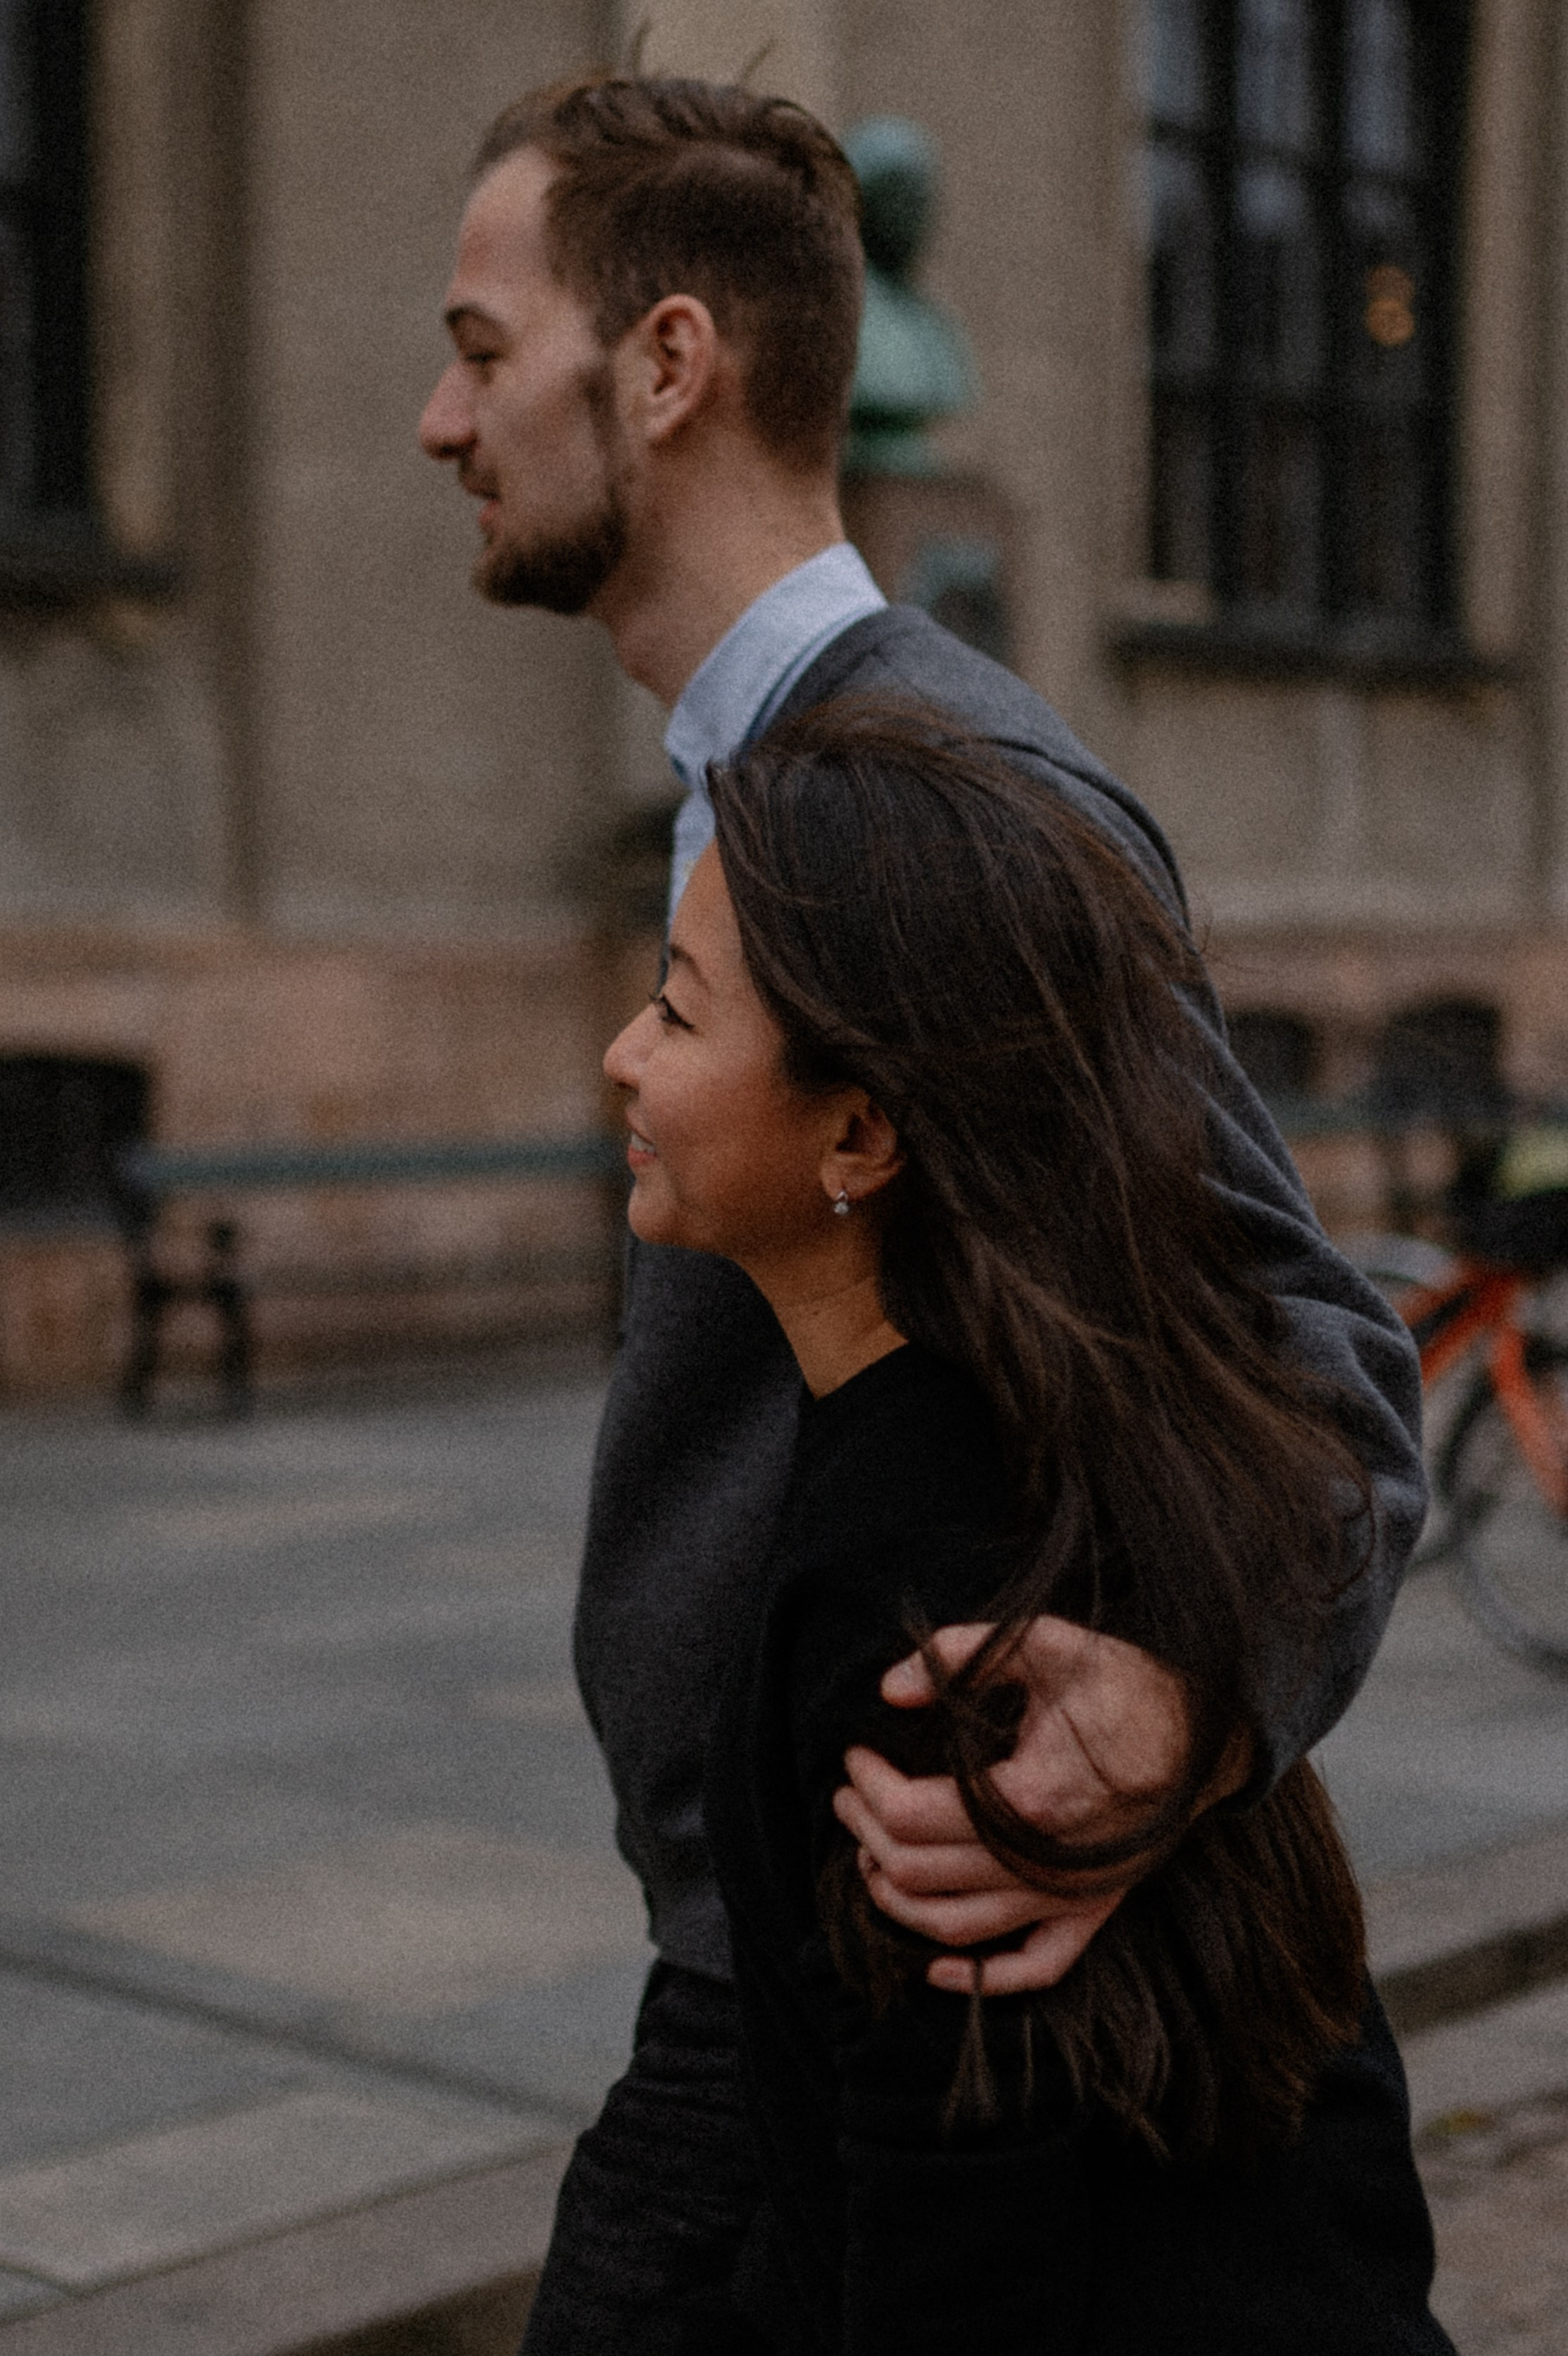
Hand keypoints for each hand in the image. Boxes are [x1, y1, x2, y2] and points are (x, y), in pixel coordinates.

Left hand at [833, 1616, 1246, 1995]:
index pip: (911, 1815)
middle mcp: (1047, 1863)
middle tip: (849, 1794)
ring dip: (897, 1901)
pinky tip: (937, 1969)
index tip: (854, 1756)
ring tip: (868, 1854)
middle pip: (920, 1873)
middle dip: (867, 1834)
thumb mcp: (1045, 1642)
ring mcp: (1072, 1895)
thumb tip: (891, 1690)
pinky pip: (1034, 1967)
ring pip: (957, 1929)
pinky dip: (981, 1978)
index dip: (869, 1788)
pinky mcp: (1094, 1909)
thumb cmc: (1125, 1682)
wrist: (1210, 1729)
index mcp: (1030, 1799)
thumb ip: (961, 1653)